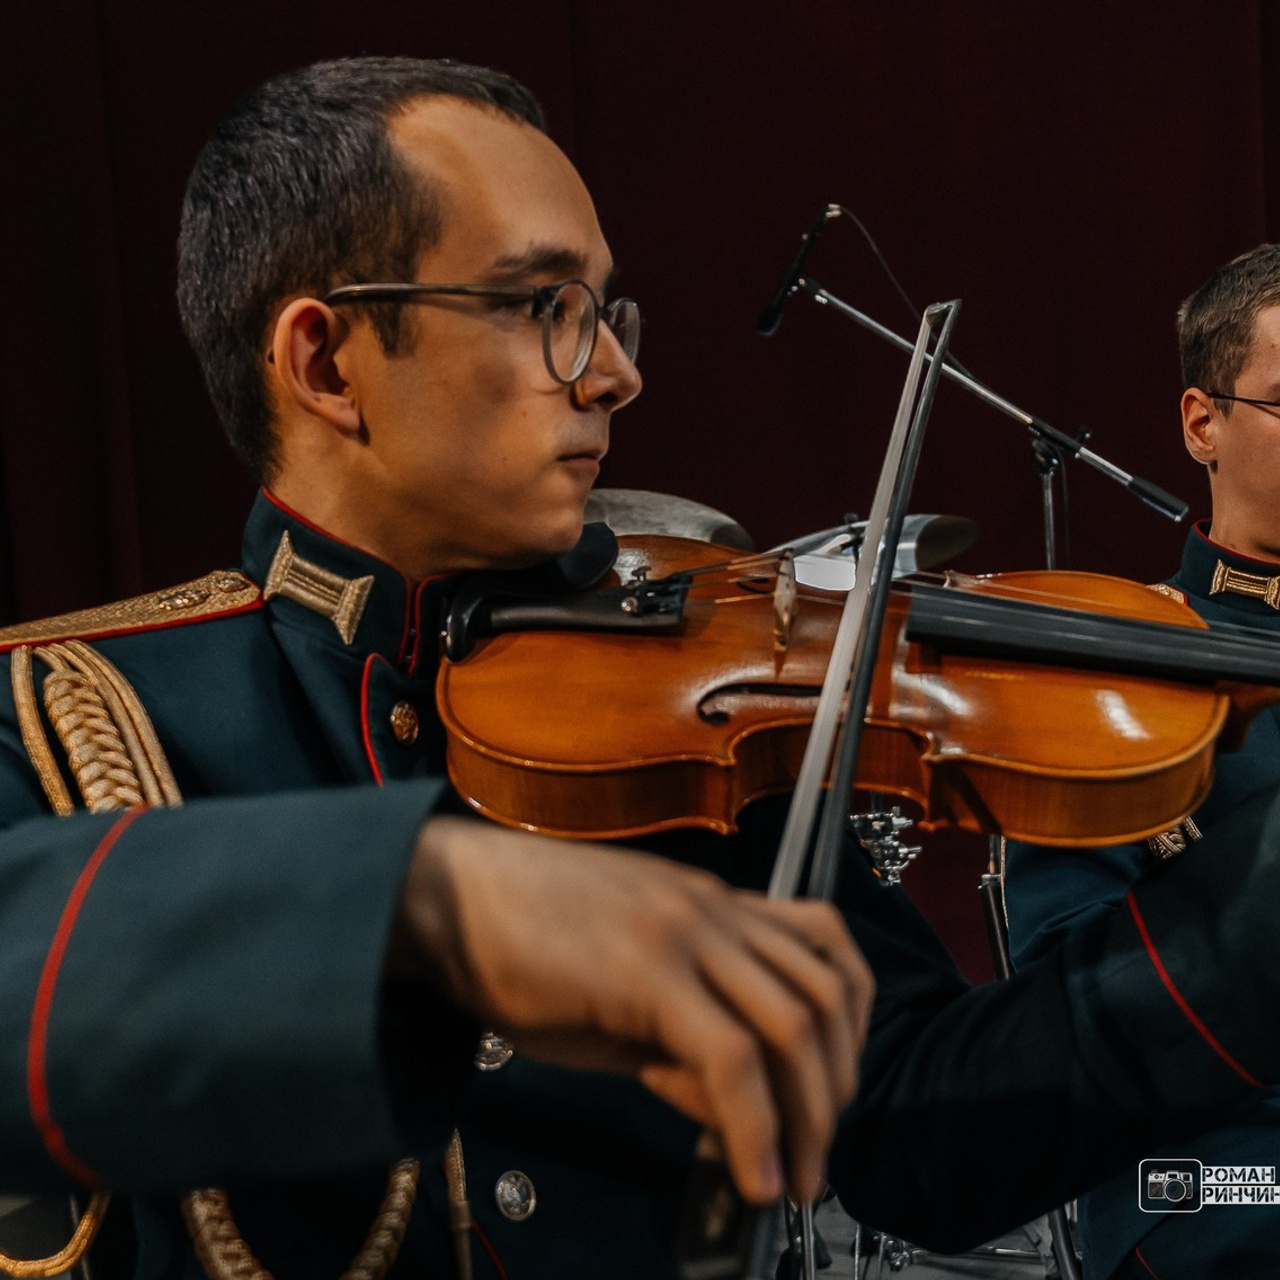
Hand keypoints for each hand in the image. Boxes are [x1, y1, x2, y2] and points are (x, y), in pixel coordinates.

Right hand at [399, 815, 874, 1203]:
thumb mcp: (617, 994)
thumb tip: (731, 1109)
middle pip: (823, 993)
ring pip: (793, 1022)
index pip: (824, 951)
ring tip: (794, 1179)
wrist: (444, 898)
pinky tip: (752, 1175)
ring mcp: (684, 934)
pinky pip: (731, 1055)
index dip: (848, 1030)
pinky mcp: (648, 971)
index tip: (827, 1097)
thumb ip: (678, 1041)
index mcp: (710, 905)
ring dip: (809, 1115)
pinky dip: (756, 1125)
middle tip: (816, 1159)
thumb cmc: (518, 941)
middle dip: (835, 1088)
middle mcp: (712, 910)